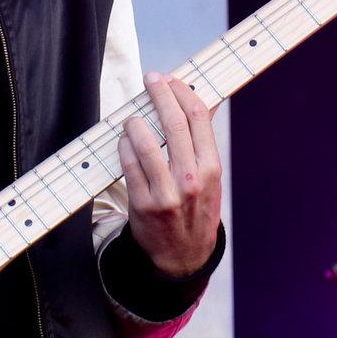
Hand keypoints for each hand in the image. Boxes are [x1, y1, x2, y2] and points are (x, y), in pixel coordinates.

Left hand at [119, 72, 222, 277]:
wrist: (182, 257)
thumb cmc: (196, 211)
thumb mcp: (210, 179)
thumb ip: (203, 143)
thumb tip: (203, 103)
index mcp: (211, 169)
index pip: (199, 119)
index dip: (183, 93)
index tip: (172, 80)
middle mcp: (191, 180)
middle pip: (174, 124)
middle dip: (160, 95)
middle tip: (151, 80)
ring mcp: (166, 192)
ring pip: (147, 142)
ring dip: (137, 121)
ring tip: (133, 116)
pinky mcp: (142, 203)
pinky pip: (129, 164)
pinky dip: (125, 145)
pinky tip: (125, 139)